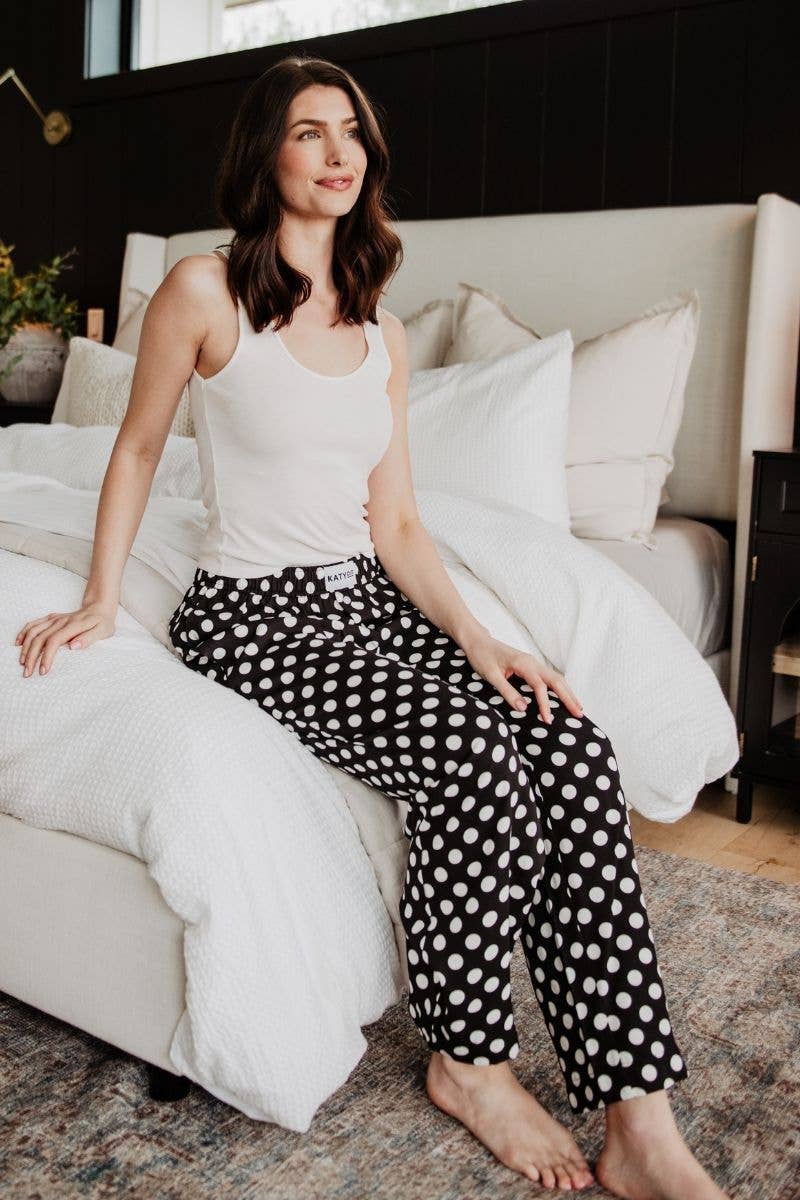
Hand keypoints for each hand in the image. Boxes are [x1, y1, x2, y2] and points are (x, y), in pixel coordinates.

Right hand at [15, 601, 117, 677]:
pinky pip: (34, 624)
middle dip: (32, 656)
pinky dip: (24, 633)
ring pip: (34, 631)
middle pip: (40, 638)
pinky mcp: (51, 618)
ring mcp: (55, 619)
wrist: (99, 608)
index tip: (43, 670)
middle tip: (28, 673)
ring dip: (26, 647)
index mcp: (73, 625)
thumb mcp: (103, 631)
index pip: (54, 641)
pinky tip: (18, 643)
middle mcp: (61, 621)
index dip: (46, 656)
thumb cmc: (102, 623)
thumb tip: (74, 646)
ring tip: (22, 662)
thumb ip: (89, 638)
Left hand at [463, 634, 583, 723]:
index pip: (540, 686)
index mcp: (523, 663)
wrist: (478, 641)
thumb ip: (507, 691)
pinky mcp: (531, 666)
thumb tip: (523, 708)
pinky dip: (560, 688)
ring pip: (556, 678)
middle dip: (569, 697)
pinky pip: (550, 678)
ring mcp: (534, 663)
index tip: (548, 720)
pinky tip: (565, 697)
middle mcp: (533, 662)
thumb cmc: (482, 656)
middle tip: (579, 714)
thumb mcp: (491, 675)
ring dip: (568, 692)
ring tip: (578, 708)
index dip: (545, 704)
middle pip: (556, 680)